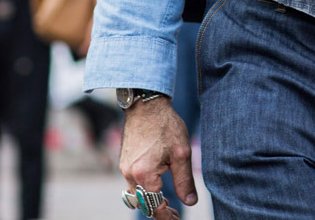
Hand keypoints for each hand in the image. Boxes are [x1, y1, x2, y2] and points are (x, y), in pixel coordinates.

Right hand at [120, 99, 195, 216]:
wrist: (146, 105)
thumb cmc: (166, 125)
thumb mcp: (181, 154)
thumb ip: (185, 180)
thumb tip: (190, 202)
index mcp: (144, 174)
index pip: (155, 206)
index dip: (167, 216)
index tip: (177, 219)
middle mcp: (130, 174)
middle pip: (143, 203)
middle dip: (159, 210)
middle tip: (174, 213)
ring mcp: (125, 167)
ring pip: (137, 194)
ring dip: (150, 200)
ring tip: (167, 201)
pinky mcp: (124, 161)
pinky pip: (133, 182)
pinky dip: (144, 188)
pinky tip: (156, 184)